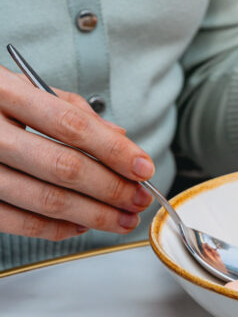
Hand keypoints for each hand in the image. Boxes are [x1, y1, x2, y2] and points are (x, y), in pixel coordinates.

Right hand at [0, 66, 155, 239]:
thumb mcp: (20, 87)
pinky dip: (56, 229)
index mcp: (0, 91)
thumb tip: (121, 140)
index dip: (114, 151)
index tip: (144, 168)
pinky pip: (17, 222)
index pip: (71, 126)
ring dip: (94, 215)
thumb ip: (70, 111)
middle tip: (139, 199)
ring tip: (122, 219)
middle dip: (112, 189)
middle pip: (63, 168)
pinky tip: (81, 226)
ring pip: (45, 200)